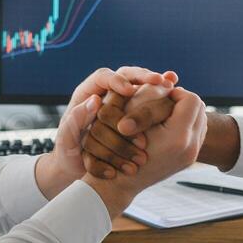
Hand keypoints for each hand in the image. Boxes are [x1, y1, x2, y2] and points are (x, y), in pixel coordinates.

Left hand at [36, 67, 175, 197]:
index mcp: (86, 95)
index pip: (102, 77)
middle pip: (126, 75)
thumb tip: (95, 100)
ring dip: (156, 84)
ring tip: (171, 86)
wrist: (76, 167)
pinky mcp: (133, 112)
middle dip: (143, 76)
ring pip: (140, 84)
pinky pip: (148, 98)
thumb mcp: (66, 139)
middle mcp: (105, 93)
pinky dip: (161, 94)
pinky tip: (175, 92)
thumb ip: (75, 120)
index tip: (129, 91)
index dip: (117, 81)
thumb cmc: (67, 154)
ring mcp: (120, 102)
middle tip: (160, 82)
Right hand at [83, 87, 206, 215]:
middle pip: (200, 108)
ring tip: (165, 112)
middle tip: (164, 101)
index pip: (191, 99)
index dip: (175, 92)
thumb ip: (151, 93)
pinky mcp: (189, 160)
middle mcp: (190, 147)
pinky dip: (186, 124)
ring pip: (201, 120)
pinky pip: (197, 132)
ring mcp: (191, 155)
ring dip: (186, 112)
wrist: (121, 182)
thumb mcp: (132, 113)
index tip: (160, 95)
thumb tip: (171, 80)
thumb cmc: (120, 145)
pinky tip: (168, 124)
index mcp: (178, 135)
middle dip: (183, 101)